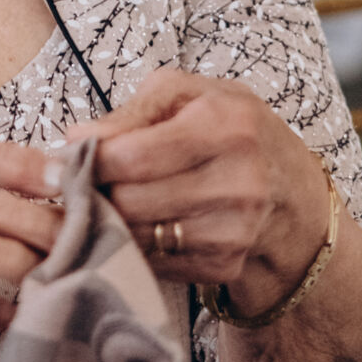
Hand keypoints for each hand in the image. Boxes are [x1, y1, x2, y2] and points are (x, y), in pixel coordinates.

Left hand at [61, 69, 331, 313]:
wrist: (290, 192)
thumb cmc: (232, 131)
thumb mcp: (192, 95)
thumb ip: (134, 111)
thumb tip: (77, 140)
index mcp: (226, 126)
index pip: (133, 155)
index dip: (90, 156)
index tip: (71, 153)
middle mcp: (236, 182)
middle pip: (129, 200)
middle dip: (98, 189)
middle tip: (89, 178)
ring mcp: (233, 231)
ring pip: (135, 236)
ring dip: (111, 218)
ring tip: (112, 197)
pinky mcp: (223, 265)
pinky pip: (152, 262)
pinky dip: (134, 244)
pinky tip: (141, 223)